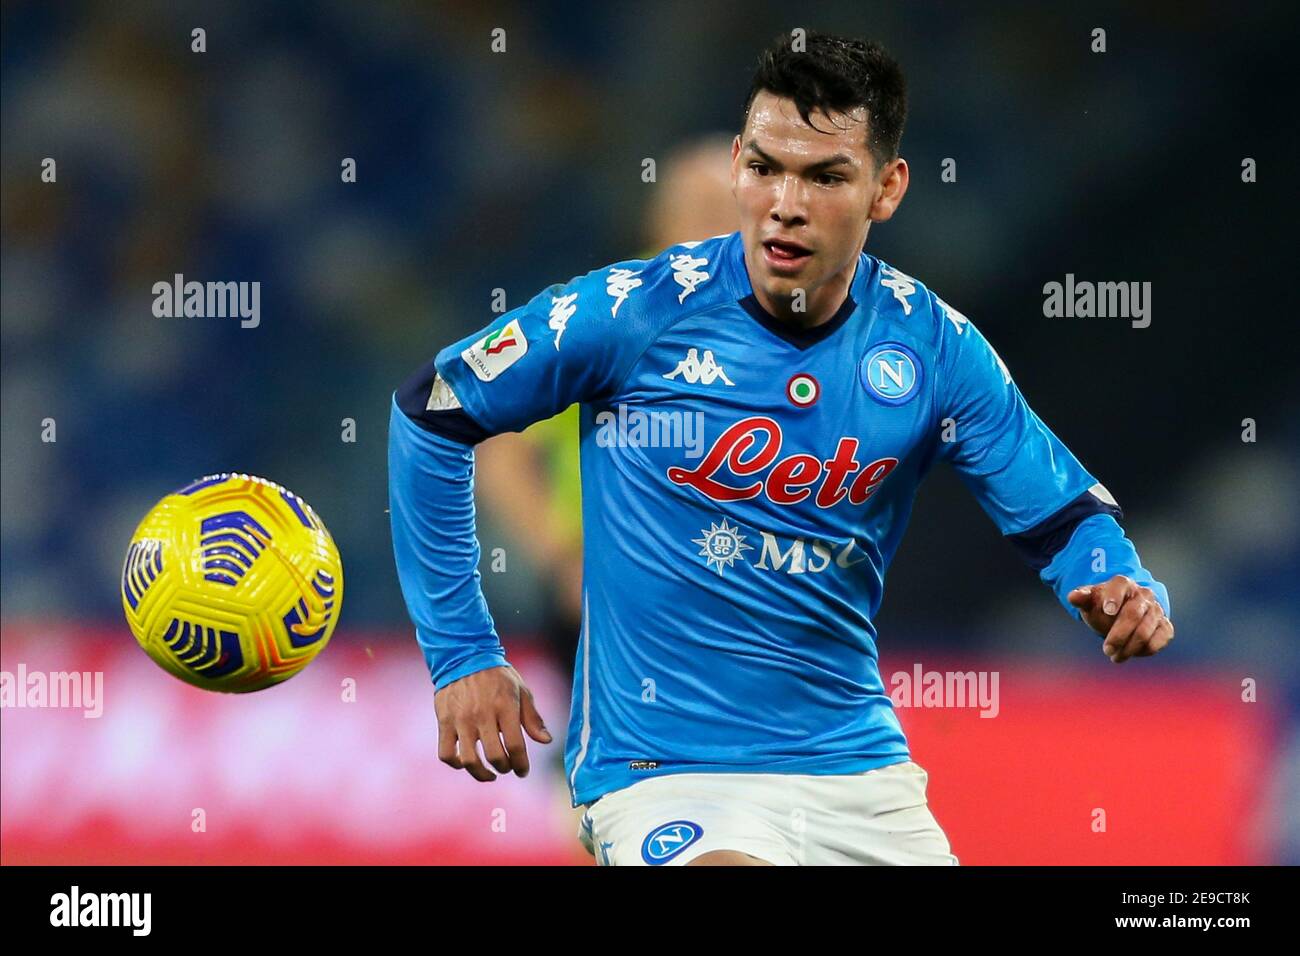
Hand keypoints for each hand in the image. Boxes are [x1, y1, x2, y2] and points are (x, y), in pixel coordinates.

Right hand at [435, 665, 551, 780]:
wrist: (463, 655)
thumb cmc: (497, 676)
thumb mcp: (521, 691)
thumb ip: (533, 718)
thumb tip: (546, 741)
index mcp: (505, 706)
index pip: (515, 745)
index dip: (521, 764)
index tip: (523, 771)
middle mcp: (482, 714)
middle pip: (494, 756)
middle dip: (504, 768)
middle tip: (507, 767)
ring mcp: (461, 719)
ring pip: (469, 760)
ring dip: (481, 774)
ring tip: (489, 774)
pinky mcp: (444, 721)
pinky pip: (446, 753)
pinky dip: (456, 764)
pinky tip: (465, 762)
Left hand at [1067, 575, 1173, 662]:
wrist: (1123, 611)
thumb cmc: (1102, 605)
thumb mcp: (1089, 601)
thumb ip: (1081, 597)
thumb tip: (1073, 597)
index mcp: (1123, 583)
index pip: (1119, 587)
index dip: (1114, 598)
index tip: (1107, 611)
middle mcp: (1144, 594)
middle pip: (1133, 615)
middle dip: (1118, 635)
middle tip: (1106, 650)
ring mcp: (1156, 610)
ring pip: (1146, 631)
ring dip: (1130, 648)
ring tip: (1115, 657)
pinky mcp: (1165, 626)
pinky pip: (1160, 639)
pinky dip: (1146, 650)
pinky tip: (1132, 653)